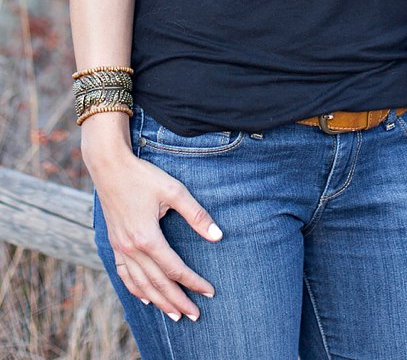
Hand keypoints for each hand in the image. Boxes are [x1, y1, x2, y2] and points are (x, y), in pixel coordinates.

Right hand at [86, 131, 220, 320]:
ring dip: (158, 301)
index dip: (193, 282)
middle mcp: (131, 248)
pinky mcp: (114, 245)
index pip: (174, 269)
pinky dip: (135, 290)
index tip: (209, 292)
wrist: (109, 168)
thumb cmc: (145, 177)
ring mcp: (119, 248)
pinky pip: (124, 274)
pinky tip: (146, 298)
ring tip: (174, 315)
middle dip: (177, 301)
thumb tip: (218, 236)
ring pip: (139, 284)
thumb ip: (197, 216)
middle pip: (156, 283)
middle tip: (194, 316)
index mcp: (147, 238)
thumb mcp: (175, 191)